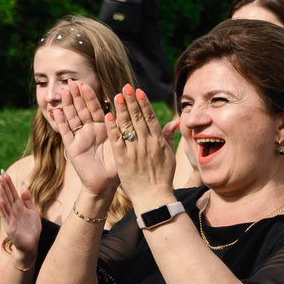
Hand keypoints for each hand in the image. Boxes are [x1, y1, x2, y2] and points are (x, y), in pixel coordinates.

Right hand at [0, 169, 42, 261]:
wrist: (31, 244)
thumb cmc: (31, 229)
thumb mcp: (32, 210)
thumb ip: (27, 198)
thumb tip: (23, 183)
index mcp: (18, 205)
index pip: (12, 191)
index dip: (8, 182)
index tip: (3, 172)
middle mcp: (12, 210)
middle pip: (7, 195)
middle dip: (3, 185)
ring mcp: (10, 217)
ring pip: (5, 203)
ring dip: (1, 194)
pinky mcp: (9, 225)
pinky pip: (5, 215)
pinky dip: (1, 208)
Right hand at [47, 80, 118, 199]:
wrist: (106, 184)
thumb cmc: (117, 165)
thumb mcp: (121, 143)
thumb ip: (121, 127)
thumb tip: (127, 110)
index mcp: (103, 127)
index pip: (96, 108)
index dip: (90, 96)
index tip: (85, 83)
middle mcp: (90, 130)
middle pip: (82, 109)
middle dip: (76, 96)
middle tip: (71, 81)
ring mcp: (80, 138)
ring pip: (72, 118)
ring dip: (67, 105)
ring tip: (63, 92)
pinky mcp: (72, 147)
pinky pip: (66, 133)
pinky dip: (61, 122)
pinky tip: (55, 112)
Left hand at [107, 87, 176, 210]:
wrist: (153, 197)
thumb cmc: (162, 177)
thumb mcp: (169, 156)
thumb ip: (169, 137)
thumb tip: (175, 121)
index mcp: (158, 142)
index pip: (150, 118)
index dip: (143, 103)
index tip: (138, 91)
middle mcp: (147, 144)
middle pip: (138, 118)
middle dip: (131, 101)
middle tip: (125, 87)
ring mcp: (134, 151)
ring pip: (127, 126)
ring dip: (122, 110)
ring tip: (116, 96)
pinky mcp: (123, 159)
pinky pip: (117, 140)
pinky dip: (113, 127)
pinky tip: (108, 116)